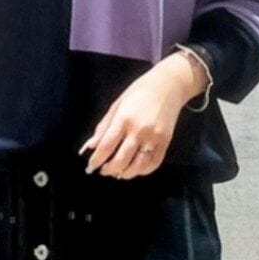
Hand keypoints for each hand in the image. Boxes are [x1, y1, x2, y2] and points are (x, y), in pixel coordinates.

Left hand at [77, 51, 206, 178]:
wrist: (168, 85)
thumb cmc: (139, 92)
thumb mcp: (116, 106)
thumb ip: (103, 128)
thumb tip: (89, 147)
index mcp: (123, 119)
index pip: (106, 146)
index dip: (96, 160)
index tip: (91, 166)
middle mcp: (139, 131)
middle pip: (121, 160)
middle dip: (109, 170)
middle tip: (104, 170)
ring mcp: (154, 138)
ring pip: (138, 166)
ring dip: (125, 173)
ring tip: (119, 172)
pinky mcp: (165, 142)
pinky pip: (153, 163)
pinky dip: (143, 171)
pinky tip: (135, 168)